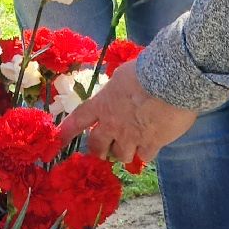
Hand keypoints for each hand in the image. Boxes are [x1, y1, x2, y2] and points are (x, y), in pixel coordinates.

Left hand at [57, 63, 195, 163]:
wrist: (171, 82)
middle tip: (104, 149)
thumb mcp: (122, 76)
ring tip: (133, 144)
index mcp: (103, 104)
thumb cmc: (146, 71)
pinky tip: (152, 143)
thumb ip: (115, 91)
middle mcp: (113, 124)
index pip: (79, 119)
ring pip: (121, 156)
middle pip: (97, 146)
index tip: (58, 141)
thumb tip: (117, 93)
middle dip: (99, 150)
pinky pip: (144, 157)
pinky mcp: (151, 145)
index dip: (67, 131)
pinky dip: (146, 152)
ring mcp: (131, 137)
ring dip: (125, 151)